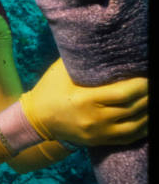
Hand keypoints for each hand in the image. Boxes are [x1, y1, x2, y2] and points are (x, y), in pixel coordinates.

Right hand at [20, 58, 147, 146]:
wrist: (36, 118)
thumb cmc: (50, 88)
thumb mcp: (62, 70)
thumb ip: (81, 59)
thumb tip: (100, 43)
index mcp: (85, 99)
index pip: (123, 94)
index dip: (141, 85)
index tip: (148, 76)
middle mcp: (94, 119)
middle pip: (133, 109)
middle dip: (149, 96)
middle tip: (154, 85)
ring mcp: (98, 133)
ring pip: (135, 126)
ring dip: (149, 113)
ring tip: (153, 99)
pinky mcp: (99, 141)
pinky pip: (128, 138)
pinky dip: (142, 129)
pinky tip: (148, 119)